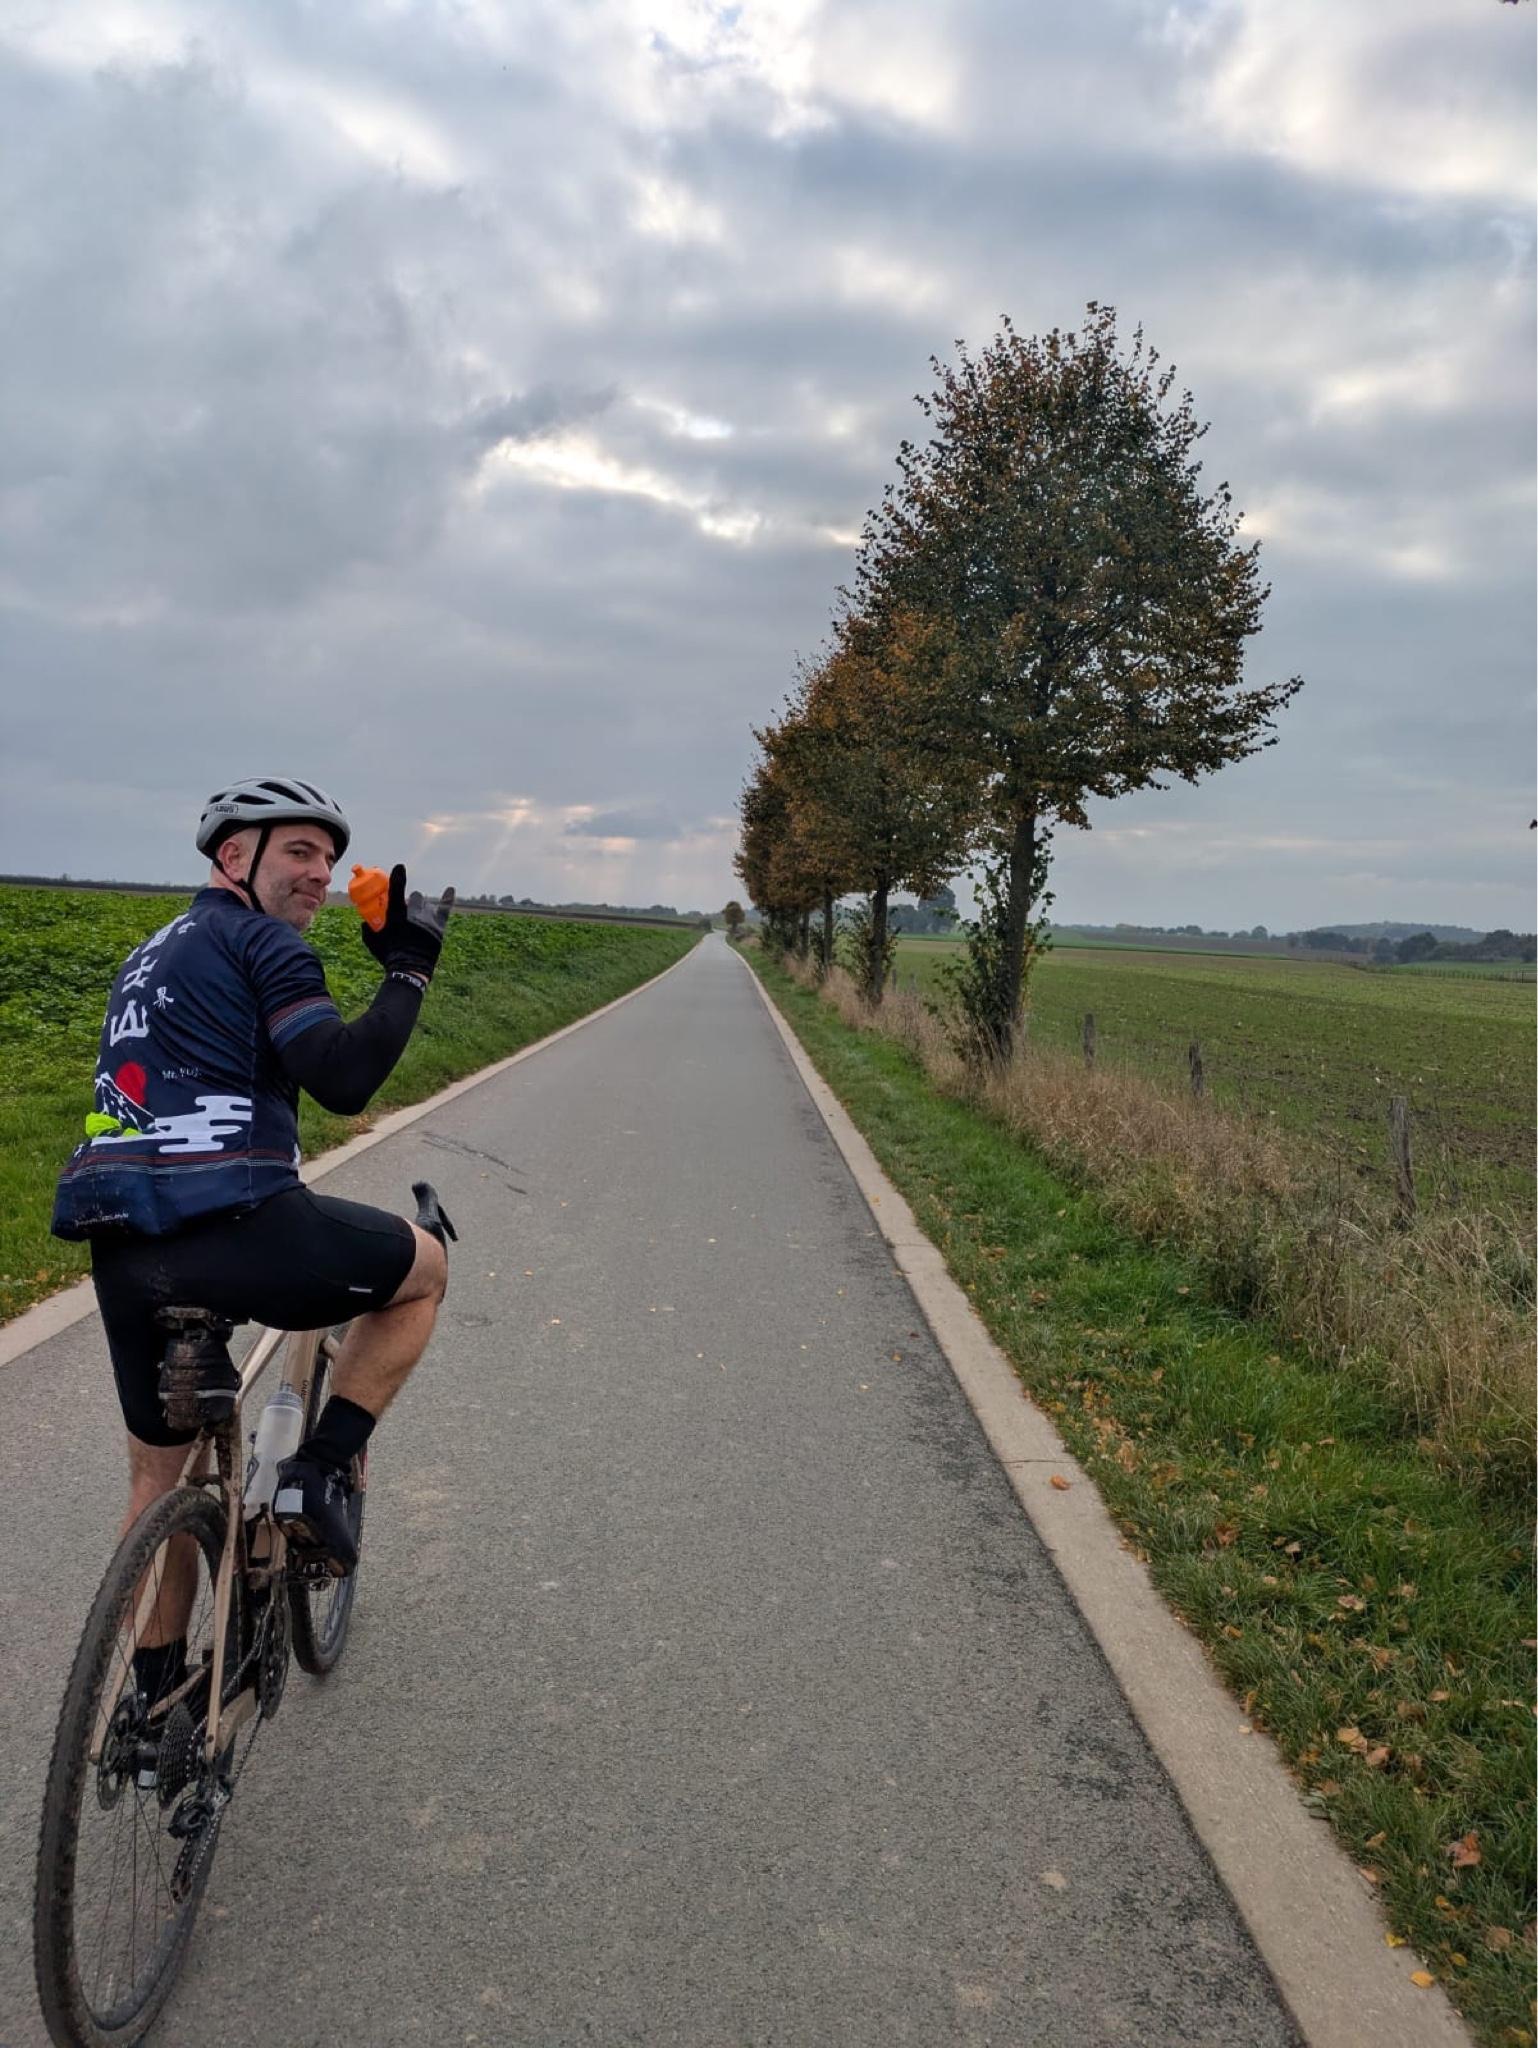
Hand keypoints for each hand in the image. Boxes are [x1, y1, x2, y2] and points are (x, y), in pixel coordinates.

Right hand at [361, 865, 455, 984]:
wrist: (409, 969)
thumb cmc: (388, 956)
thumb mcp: (372, 941)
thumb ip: (368, 927)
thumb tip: (366, 920)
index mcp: (396, 915)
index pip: (396, 891)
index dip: (398, 877)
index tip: (400, 866)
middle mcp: (414, 914)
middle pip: (413, 898)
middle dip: (409, 902)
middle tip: (405, 916)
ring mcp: (428, 920)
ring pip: (425, 904)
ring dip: (420, 907)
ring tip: (416, 919)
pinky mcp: (438, 927)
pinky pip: (444, 909)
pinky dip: (447, 898)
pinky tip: (451, 889)